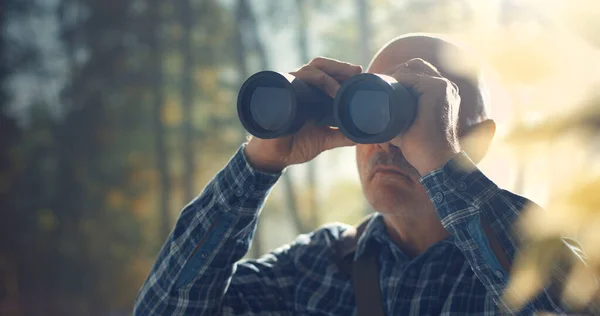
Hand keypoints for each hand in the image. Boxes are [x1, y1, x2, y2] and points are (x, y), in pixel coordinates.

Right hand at [245, 57, 361, 172]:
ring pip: (306, 70)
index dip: (344, 70)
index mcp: (313, 95)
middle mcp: (301, 88)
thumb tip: (363, 135)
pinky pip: (290, 83)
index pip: (329, 73)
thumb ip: (342, 136)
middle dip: (338, 66)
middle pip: (319, 66)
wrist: (274, 157)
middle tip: (355, 71)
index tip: (360, 72)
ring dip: (324, 77)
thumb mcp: (324, 140)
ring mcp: (289, 90)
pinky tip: (314, 92)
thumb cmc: (296, 145)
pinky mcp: (279, 97)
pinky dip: (303, 83)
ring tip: (338, 90)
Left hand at [388, 58, 461, 174]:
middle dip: (395, 70)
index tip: (380, 83)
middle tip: (377, 81)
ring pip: (414, 67)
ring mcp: (444, 86)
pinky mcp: (437, 90)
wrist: (435, 160)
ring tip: (378, 83)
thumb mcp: (406, 126)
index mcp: (442, 94)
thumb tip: (375, 114)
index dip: (398, 75)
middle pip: (416, 66)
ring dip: (394, 73)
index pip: (418, 73)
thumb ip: (395, 116)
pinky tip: (385, 85)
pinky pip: (413, 75)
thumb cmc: (420, 147)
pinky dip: (397, 78)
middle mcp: (446, 87)